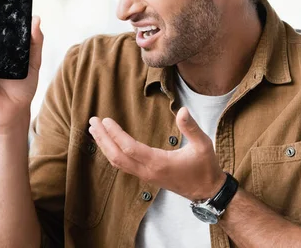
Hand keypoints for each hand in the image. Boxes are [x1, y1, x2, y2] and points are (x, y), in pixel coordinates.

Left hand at [88, 107, 225, 200]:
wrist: (207, 191)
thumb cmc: (205, 167)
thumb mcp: (203, 144)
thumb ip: (191, 127)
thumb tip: (183, 110)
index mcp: (159, 162)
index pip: (129, 147)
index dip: (115, 134)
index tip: (105, 120)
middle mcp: (147, 171)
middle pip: (117, 156)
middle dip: (103, 139)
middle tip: (92, 122)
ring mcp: (145, 175)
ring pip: (118, 162)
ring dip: (104, 146)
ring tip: (94, 131)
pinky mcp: (146, 176)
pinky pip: (123, 166)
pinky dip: (112, 153)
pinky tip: (108, 145)